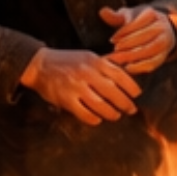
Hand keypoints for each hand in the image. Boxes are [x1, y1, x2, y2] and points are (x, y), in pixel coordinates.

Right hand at [20, 47, 140, 124]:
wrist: (39, 65)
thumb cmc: (67, 61)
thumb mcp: (88, 56)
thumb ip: (105, 64)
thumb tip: (127, 72)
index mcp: (94, 61)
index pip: (119, 75)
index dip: (131, 87)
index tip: (137, 95)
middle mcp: (87, 73)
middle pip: (113, 92)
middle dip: (125, 103)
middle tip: (131, 110)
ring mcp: (76, 87)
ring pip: (101, 105)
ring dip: (112, 113)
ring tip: (116, 116)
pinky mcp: (66, 100)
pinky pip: (85, 114)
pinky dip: (94, 119)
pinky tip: (98, 119)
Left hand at [100, 5, 176, 73]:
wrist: (156, 31)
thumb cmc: (137, 23)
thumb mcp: (127, 17)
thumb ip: (115, 16)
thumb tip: (102, 11)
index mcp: (152, 14)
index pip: (139, 23)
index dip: (125, 32)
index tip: (112, 39)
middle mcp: (162, 27)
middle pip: (145, 36)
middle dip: (128, 45)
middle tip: (114, 51)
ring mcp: (165, 42)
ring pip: (150, 50)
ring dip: (133, 56)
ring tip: (118, 60)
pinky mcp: (163, 56)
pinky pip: (154, 62)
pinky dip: (140, 66)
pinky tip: (127, 67)